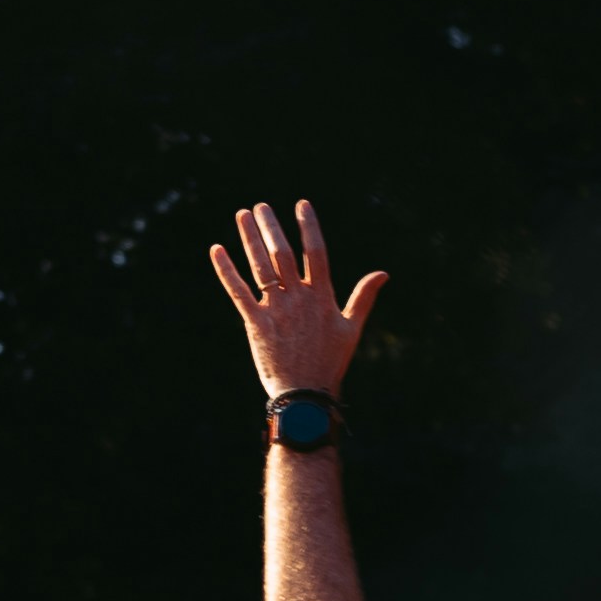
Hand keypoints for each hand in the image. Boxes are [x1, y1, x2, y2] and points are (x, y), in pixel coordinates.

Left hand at [207, 198, 386, 401]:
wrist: (305, 396)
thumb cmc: (330, 363)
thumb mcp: (351, 328)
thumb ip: (363, 298)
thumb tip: (383, 273)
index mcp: (321, 297)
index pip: (316, 252)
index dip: (308, 226)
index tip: (301, 204)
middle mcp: (298, 298)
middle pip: (283, 253)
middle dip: (271, 227)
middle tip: (260, 206)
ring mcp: (276, 310)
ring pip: (260, 266)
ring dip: (250, 238)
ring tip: (243, 215)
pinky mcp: (256, 324)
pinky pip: (238, 292)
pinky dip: (226, 270)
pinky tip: (217, 249)